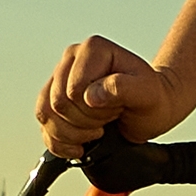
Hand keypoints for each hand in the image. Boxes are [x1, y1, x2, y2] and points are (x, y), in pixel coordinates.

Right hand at [32, 34, 171, 153]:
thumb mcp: (147, 93)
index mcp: (93, 50)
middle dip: (85, 122)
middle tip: (108, 118)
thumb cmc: (153, 98)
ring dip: (72, 133)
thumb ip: (122, 88)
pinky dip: (59, 142)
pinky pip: (43, 124)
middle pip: (58, 103)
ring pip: (46, 114)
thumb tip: (91, 95)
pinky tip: (79, 145)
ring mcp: (60, 79)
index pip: (74, 89)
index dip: (94, 109)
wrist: (153, 108)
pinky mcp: (53, 100)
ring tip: (96, 129)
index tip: (116, 109)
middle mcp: (71, 60)